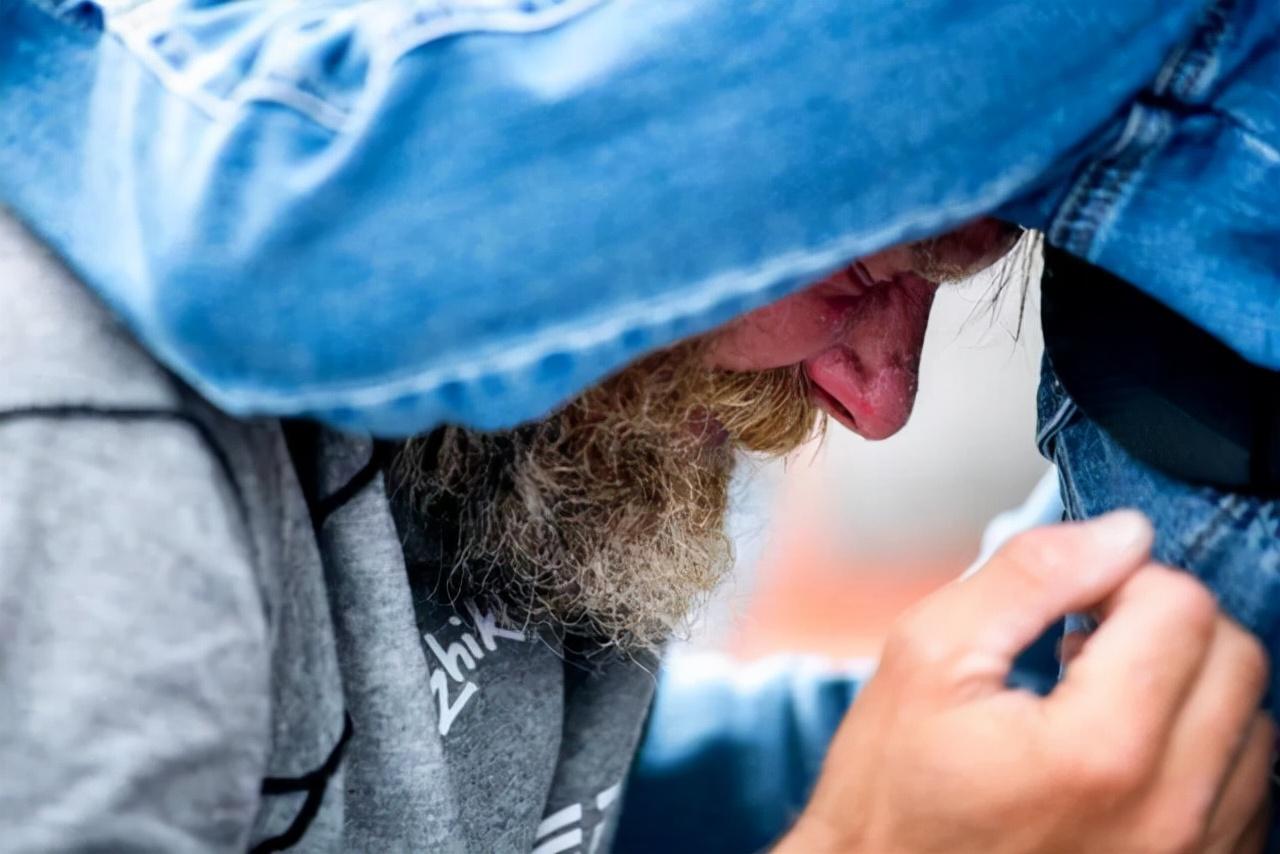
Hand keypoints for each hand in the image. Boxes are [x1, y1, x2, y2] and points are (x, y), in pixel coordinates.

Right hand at [779, 511, 1272, 853]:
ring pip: (1252, 722)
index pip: (1181, 605)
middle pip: (1235, 657)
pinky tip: (1126, 757)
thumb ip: (1026, 577)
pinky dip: (1200, 753)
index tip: (1070, 607)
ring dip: (1188, 690)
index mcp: (1100, 748)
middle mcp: (1168, 813)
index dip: (1118, 580)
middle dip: (1163, 627)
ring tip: (1101, 705)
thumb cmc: (894, 800)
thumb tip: (1119, 533)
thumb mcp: (925, 659)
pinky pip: (1245, 791)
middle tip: (1086, 644)